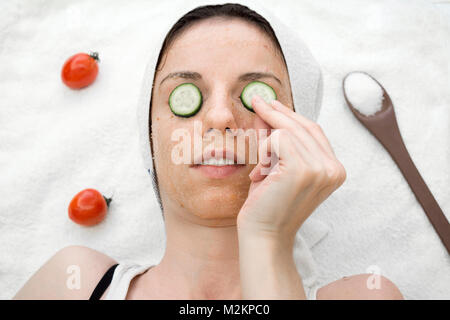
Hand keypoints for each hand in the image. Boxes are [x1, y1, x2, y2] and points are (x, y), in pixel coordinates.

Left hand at [237, 95, 346, 243]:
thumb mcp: (274, 165)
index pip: (313, 130)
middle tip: (256, 102)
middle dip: (276, 112)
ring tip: (260, 168)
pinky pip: (278, 139)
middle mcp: (334, 169)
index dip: (290, 114)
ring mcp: (321, 169)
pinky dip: (263, 150)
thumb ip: (274, 137)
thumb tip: (266, 108)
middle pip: (303, 125)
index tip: (270, 103)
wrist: (262, 235)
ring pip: (288, 130)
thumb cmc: (267, 203)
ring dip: (266, 142)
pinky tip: (260, 173)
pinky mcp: (303, 169)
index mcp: (334, 169)